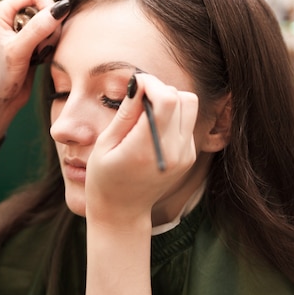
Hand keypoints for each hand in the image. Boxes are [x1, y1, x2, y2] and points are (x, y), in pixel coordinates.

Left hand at [0, 0, 69, 139]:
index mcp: (1, 12)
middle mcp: (12, 19)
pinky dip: (50, 47)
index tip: (50, 26)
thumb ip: (38, 29)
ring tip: (40, 55)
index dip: (47, 6)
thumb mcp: (18, 51)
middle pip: (45, 7)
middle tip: (43, 46)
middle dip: (50, 26)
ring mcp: (22, 32)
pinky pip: (50, 38)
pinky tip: (41, 60)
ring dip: (51, 38)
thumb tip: (61, 8)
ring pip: (50, 24)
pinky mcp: (32, 46)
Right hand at [85, 73, 198, 226]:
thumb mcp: (106, 144)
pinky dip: (172, 116)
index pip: (167, 100)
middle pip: (182, 98)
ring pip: (189, 105)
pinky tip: (153, 129)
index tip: (136, 83)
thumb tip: (139, 83)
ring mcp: (185, 155)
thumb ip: (126, 113)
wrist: (122, 211)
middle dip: (160, 90)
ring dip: (170, 101)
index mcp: (147, 149)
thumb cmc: (104, 177)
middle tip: (139, 99)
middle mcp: (173, 151)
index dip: (152, 83)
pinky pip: (187, 121)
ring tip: (147, 113)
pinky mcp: (189, 155)